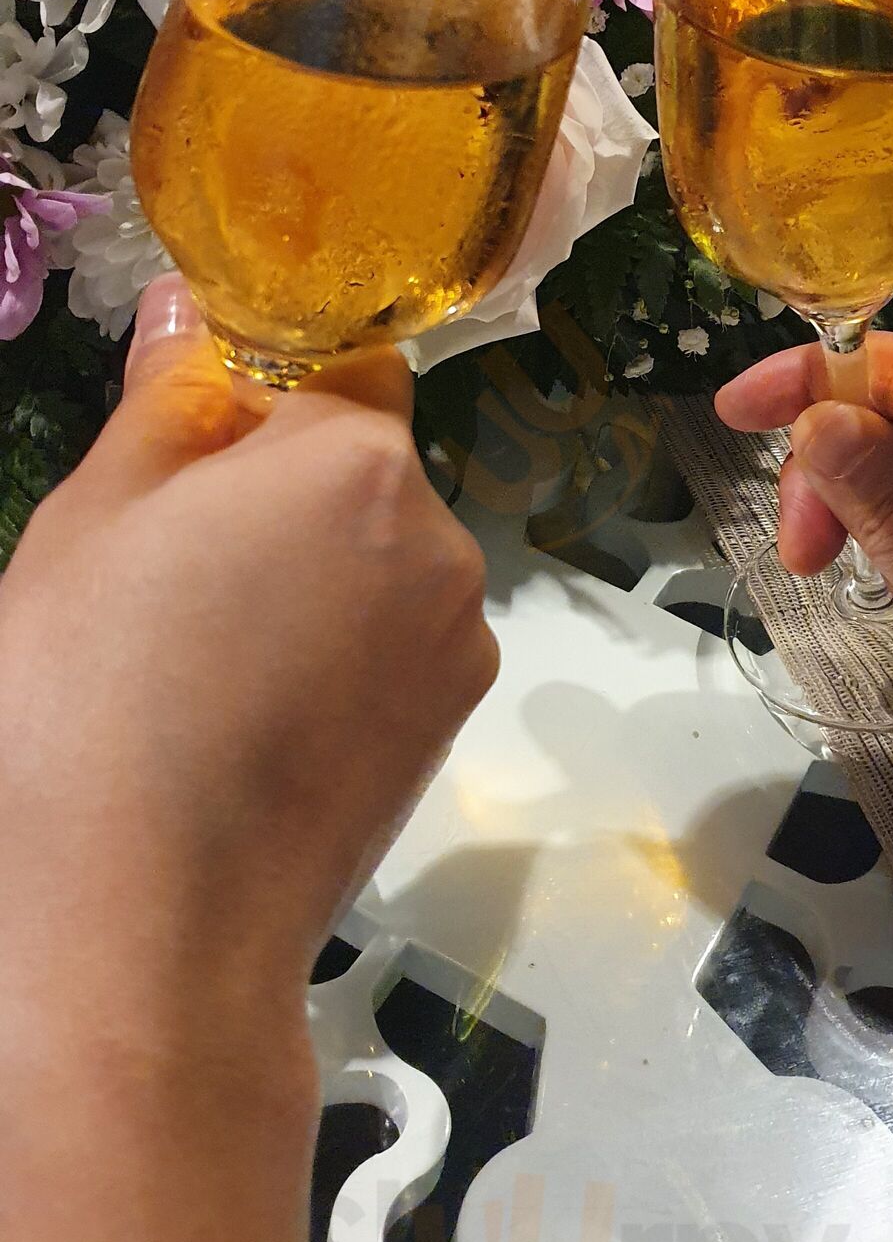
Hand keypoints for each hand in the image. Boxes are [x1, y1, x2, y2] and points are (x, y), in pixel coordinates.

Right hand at [0, 277, 497, 1241]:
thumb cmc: (85, 702)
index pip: (336, 366)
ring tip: (202, 665)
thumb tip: (191, 307)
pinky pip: (394, 645)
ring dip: (313, 576)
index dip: (260, 396)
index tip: (186, 452)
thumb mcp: (92, 522)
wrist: (140, 934)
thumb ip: (164, 401)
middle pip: (365, 469)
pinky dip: (339, 655)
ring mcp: (457, 645)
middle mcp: (443, 540)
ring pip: (381, 561)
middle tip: (168, 573)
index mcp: (359, 461)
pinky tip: (250, 722)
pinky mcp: (450, 732)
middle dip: (283, 492)